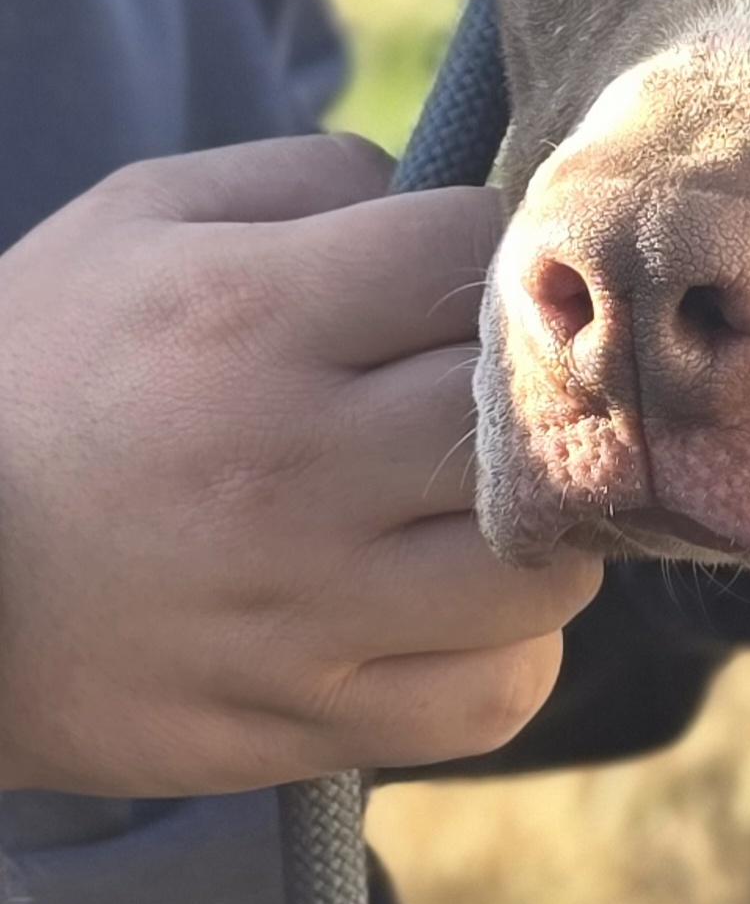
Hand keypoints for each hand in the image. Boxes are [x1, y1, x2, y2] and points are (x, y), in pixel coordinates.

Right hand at [0, 135, 601, 795]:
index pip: (470, 254)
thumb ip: (297, 185)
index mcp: (252, 317)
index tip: (457, 296)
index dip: (490, 261)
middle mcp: (297, 462)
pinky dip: (505, 660)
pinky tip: (459, 622)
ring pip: (544, 572)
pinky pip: (493, 698)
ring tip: (483, 524)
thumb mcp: (129, 231)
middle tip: (489, 419)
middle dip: (533, 406)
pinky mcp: (309, 718)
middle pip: (526, 417)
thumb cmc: (39, 378)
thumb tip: (434, 198)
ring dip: (539, 542)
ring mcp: (308, 605)